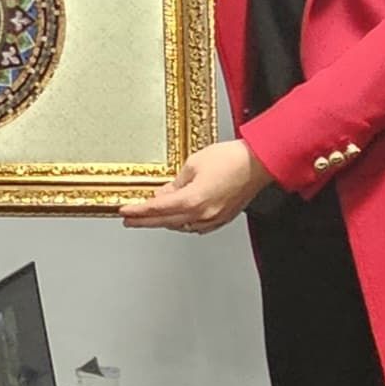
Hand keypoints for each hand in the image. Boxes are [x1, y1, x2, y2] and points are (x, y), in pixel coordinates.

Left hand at [120, 139, 270, 233]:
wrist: (259, 162)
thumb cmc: (232, 159)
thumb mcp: (194, 164)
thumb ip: (176, 182)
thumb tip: (164, 193)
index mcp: (192, 200)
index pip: (156, 209)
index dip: (138, 211)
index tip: (124, 212)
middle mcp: (202, 214)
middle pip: (165, 221)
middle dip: (145, 221)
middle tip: (130, 220)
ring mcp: (213, 219)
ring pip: (181, 226)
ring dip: (165, 221)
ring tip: (152, 217)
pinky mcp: (223, 218)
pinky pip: (196, 226)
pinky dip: (183, 223)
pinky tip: (178, 218)